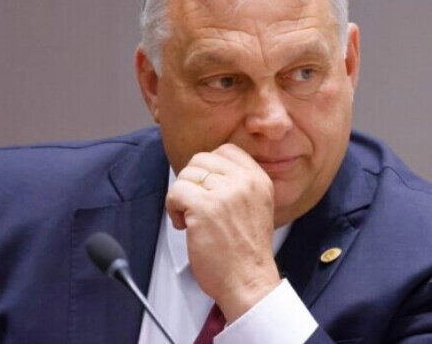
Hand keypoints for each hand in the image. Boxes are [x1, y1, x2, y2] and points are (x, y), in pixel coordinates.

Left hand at [166, 143, 281, 321]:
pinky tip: (184, 224)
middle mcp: (245, 182)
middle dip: (192, 182)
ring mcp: (225, 193)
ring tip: (191, 218)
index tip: (206, 188)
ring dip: (181, 196)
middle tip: (196, 206)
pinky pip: (175, 192)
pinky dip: (172, 209)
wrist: (249, 281)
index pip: (227, 150)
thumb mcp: (258, 206)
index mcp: (259, 179)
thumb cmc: (247, 251)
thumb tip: (209, 169)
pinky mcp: (205, 207)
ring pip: (186, 175)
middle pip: (201, 159)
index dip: (209, 168)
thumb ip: (240, 184)